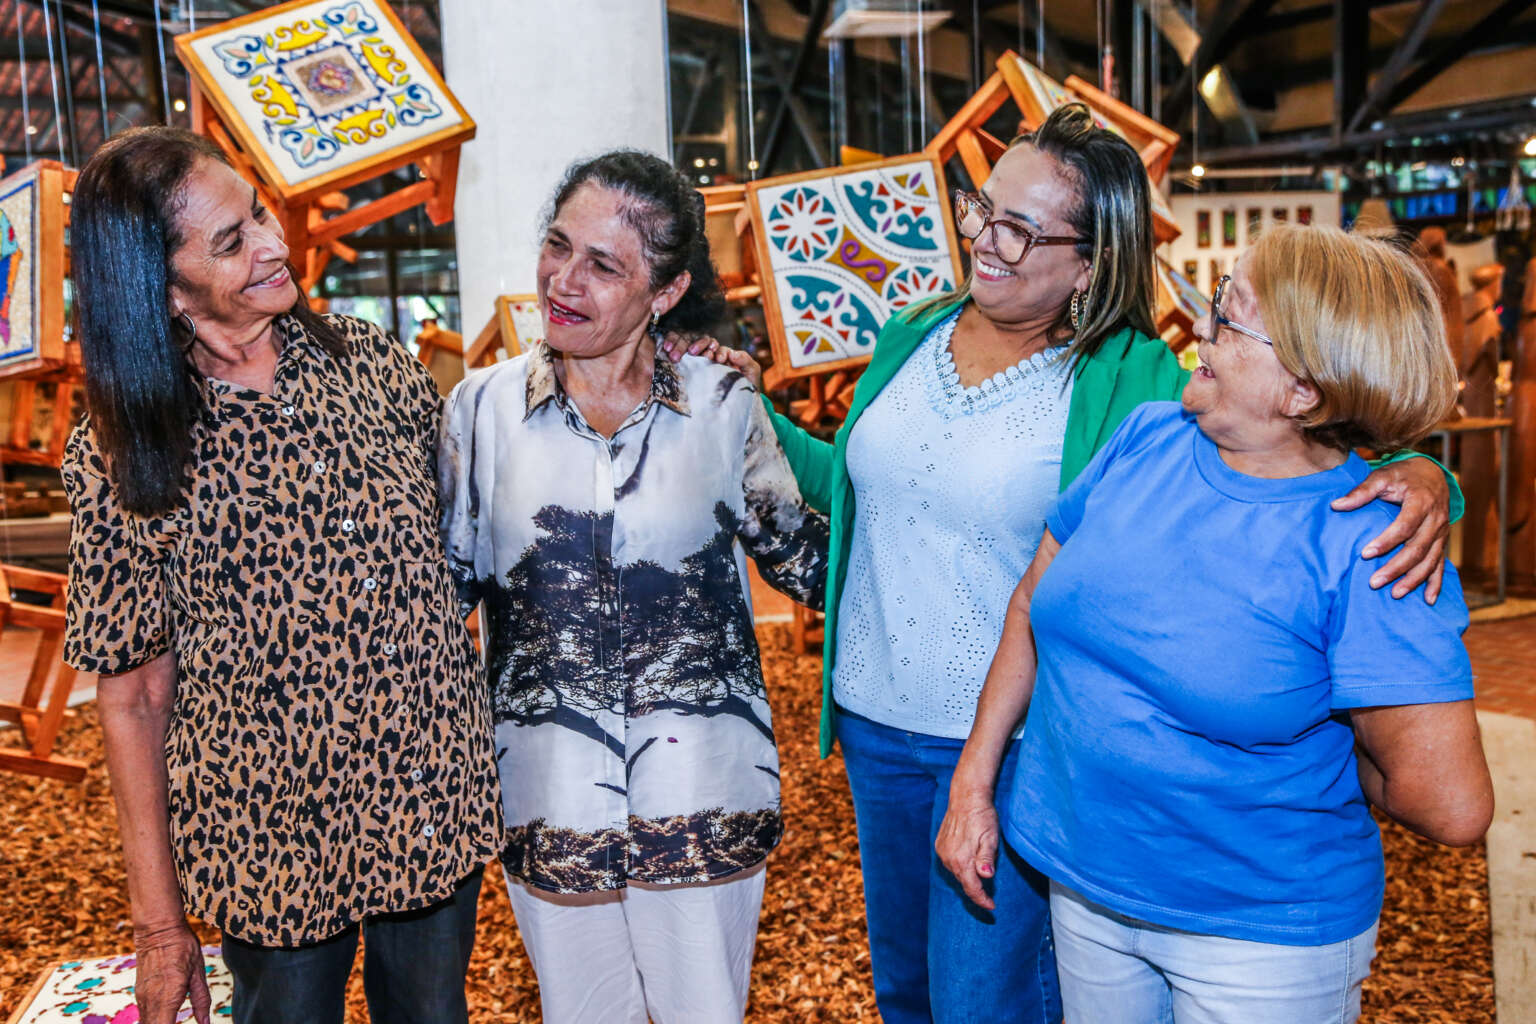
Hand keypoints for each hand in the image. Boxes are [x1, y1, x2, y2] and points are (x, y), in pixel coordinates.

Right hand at [133, 921, 210, 1023]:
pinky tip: (165, 1020)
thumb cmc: (182, 947)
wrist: (157, 929)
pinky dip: (152, 1022)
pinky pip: (144, 1015)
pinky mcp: (139, 993)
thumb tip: (206, 1023)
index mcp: (168, 998)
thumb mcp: (198, 973)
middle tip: (179, 1021)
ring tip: (174, 1020)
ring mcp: (142, 998)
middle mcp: (151, 1001)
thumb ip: (201, 1000)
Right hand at [658, 331, 764, 390]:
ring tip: (676, 355)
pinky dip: (672, 348)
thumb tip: (733, 353)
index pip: (714, 345)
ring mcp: (698, 363)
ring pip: (687, 347)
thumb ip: (745, 360)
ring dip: (681, 346)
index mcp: (722, 354)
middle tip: (694, 352)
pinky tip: (667, 351)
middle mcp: (709, 356)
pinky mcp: (688, 371)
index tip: (718, 358)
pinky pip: (679, 355)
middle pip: (699, 343)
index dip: (714, 348)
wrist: (739, 405)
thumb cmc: (745, 385)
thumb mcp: (751, 371)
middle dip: (697, 345)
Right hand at [935, 784, 1000, 910]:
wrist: (967, 797)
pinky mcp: (939, 845)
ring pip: (956, 873)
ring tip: (980, 874)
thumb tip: (986, 875)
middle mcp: (948, 858)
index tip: (991, 906)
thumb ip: (986, 858)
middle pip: (964, 882)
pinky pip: (950, 863)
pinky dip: (960, 866)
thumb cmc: (982, 817)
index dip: (982, 900)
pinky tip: (968, 861)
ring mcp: (942, 851)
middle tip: (989, 893)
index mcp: (962, 859)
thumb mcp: (991, 838)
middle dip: (976, 890)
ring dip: (968, 877)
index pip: (972, 888)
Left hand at [1331, 457, 1449, 602]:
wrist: (1432, 474)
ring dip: (1413, 579)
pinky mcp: (1442, 542)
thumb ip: (1361, 491)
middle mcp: (1436, 519)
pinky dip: (1436, 583)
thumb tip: (1335, 505)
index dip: (1386, 542)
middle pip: (1417, 549)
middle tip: (1374, 583)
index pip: (1404, 526)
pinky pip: (1441, 564)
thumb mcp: (1382, 476)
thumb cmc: (1402, 476)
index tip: (1365, 554)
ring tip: (1394, 594)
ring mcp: (1441, 533)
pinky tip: (1428, 600)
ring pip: (1429, 561)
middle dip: (1396, 568)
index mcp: (1421, 502)